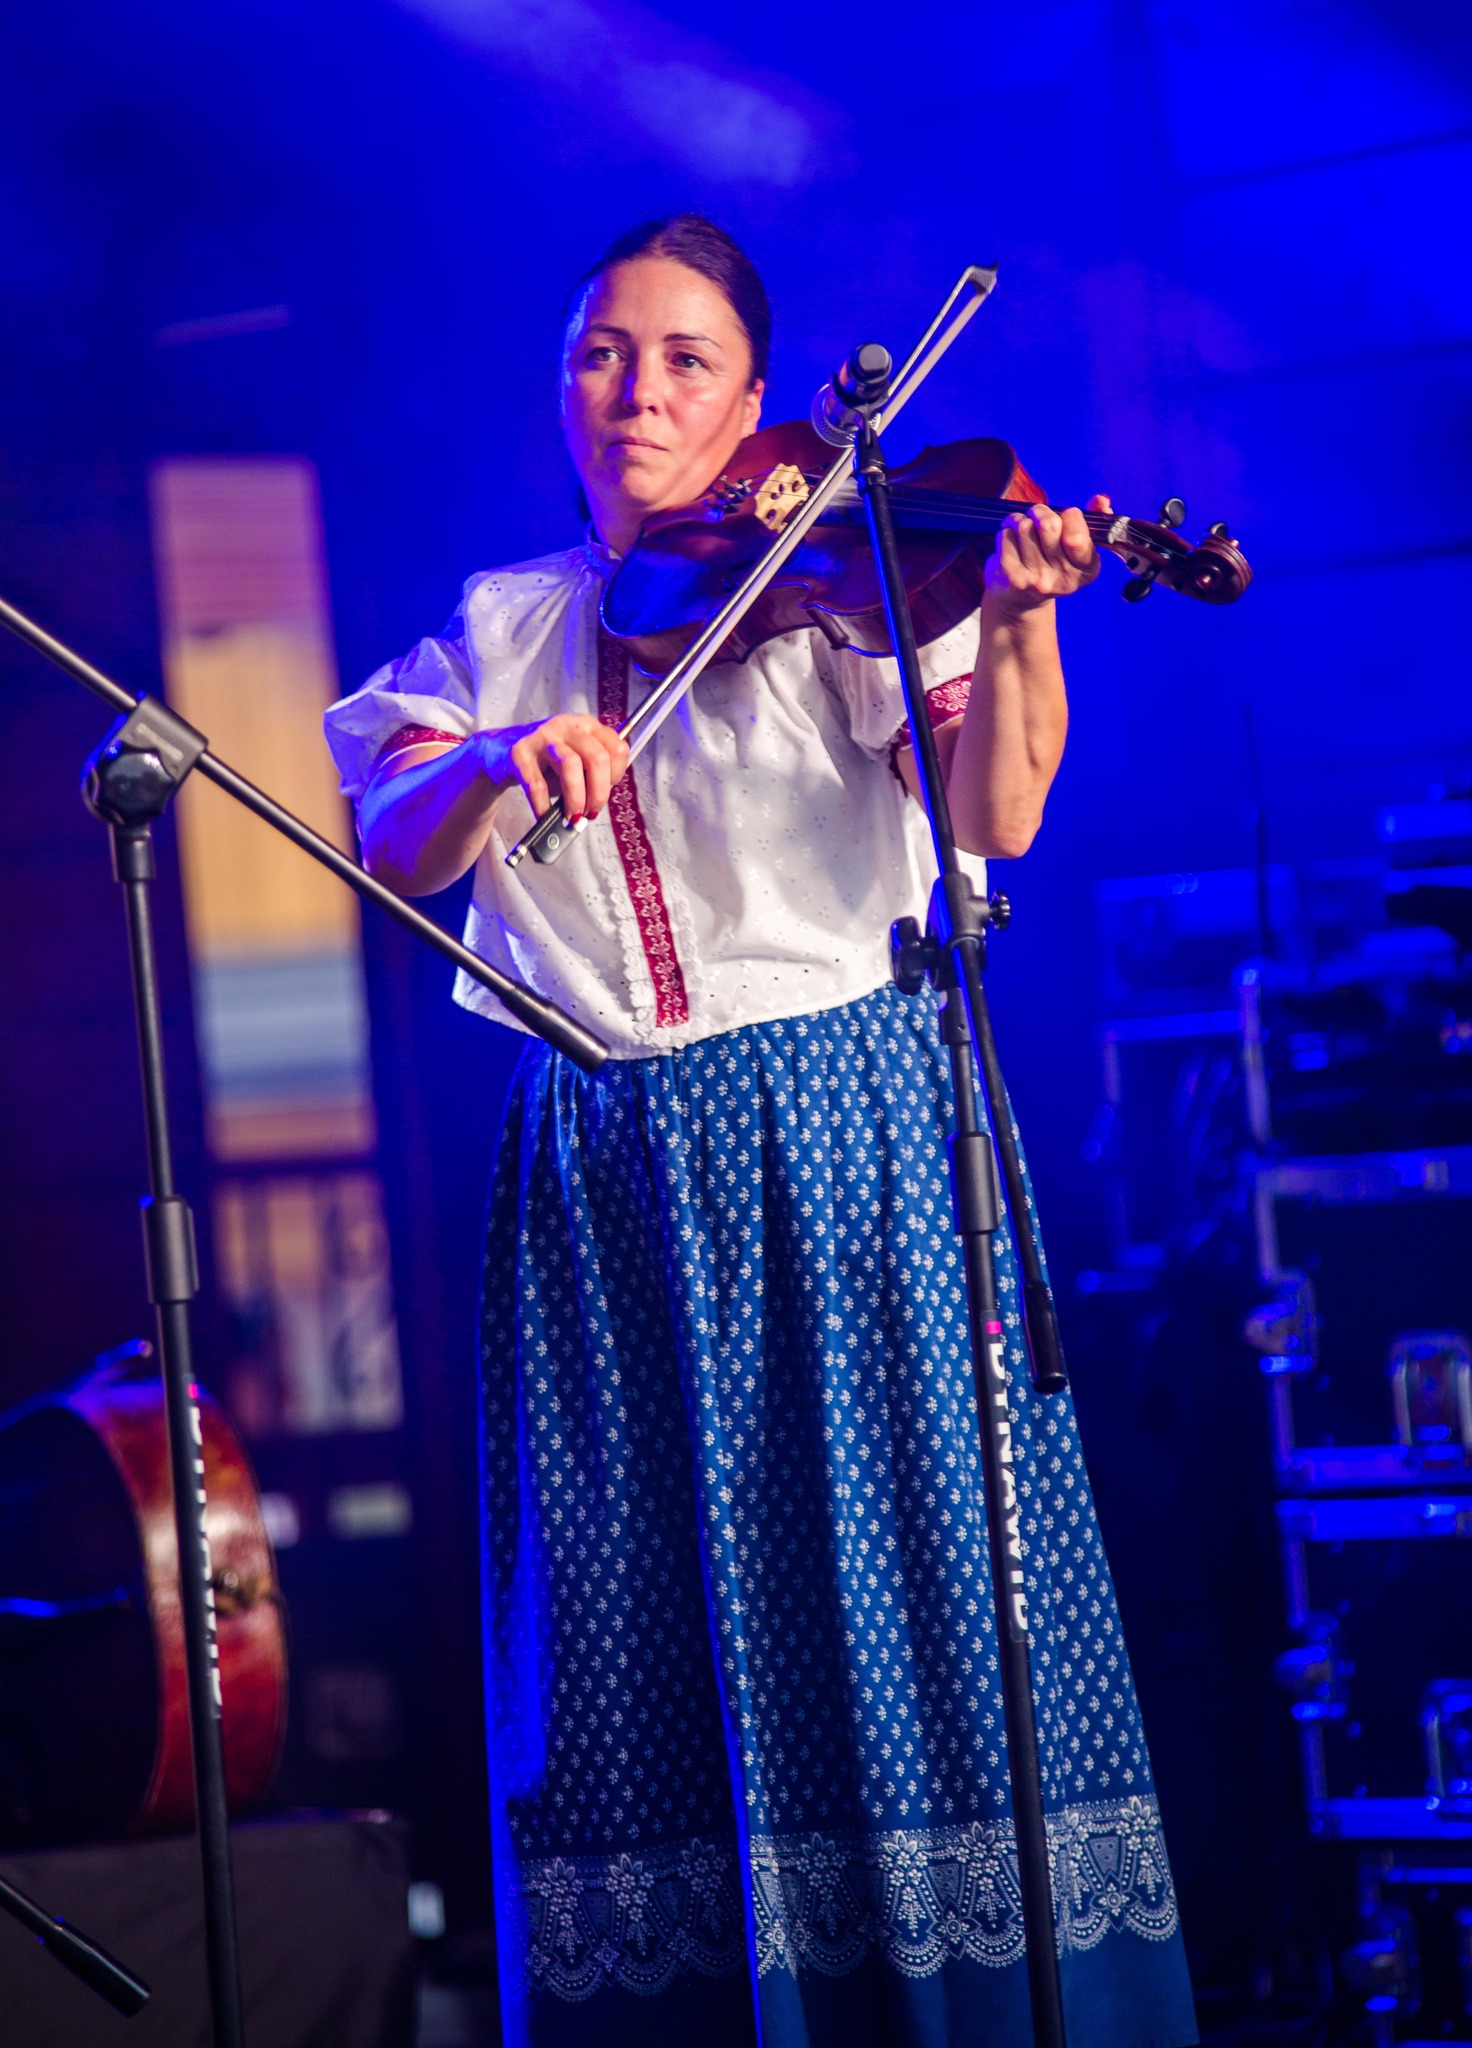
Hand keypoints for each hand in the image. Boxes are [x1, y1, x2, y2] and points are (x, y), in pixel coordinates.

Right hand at [482, 714, 630, 821]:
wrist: (503, 751)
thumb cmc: (547, 762)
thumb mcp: (577, 762)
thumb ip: (594, 775)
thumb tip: (599, 803)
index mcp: (587, 727)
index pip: (617, 748)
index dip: (616, 776)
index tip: (606, 792)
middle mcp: (567, 726)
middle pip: (597, 758)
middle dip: (598, 793)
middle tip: (591, 812)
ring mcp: (543, 737)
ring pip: (571, 765)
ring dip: (576, 798)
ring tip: (572, 816)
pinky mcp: (520, 752)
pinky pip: (537, 784)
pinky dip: (544, 806)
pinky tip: (546, 815)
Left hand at [984, 493, 1111, 613]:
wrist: (1022, 599)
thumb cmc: (1055, 561)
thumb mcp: (1080, 546)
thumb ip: (1095, 520)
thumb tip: (1101, 499)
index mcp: (1086, 570)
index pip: (1076, 537)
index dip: (1070, 516)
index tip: (1068, 515)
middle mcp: (1062, 579)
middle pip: (1048, 524)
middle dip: (1042, 511)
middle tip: (1039, 516)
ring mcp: (1036, 580)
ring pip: (1025, 526)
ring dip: (1022, 520)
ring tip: (1025, 530)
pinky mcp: (1012, 577)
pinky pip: (1006, 535)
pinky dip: (1007, 530)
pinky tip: (1012, 540)